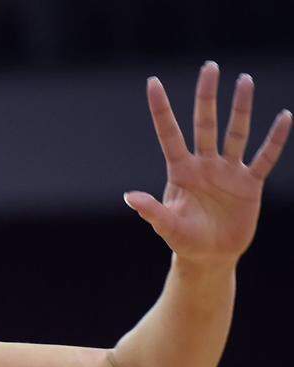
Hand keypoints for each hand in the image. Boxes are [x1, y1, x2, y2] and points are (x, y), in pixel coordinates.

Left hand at [124, 62, 290, 270]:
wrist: (210, 257)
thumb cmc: (184, 241)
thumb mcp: (167, 226)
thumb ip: (151, 211)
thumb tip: (130, 197)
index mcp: (181, 171)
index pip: (170, 134)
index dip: (161, 109)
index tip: (153, 82)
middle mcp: (204, 165)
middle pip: (206, 124)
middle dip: (207, 96)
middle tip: (209, 67)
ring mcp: (228, 171)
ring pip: (236, 133)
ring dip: (241, 108)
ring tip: (244, 80)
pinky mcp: (250, 183)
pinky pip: (264, 157)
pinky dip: (275, 139)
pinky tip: (284, 116)